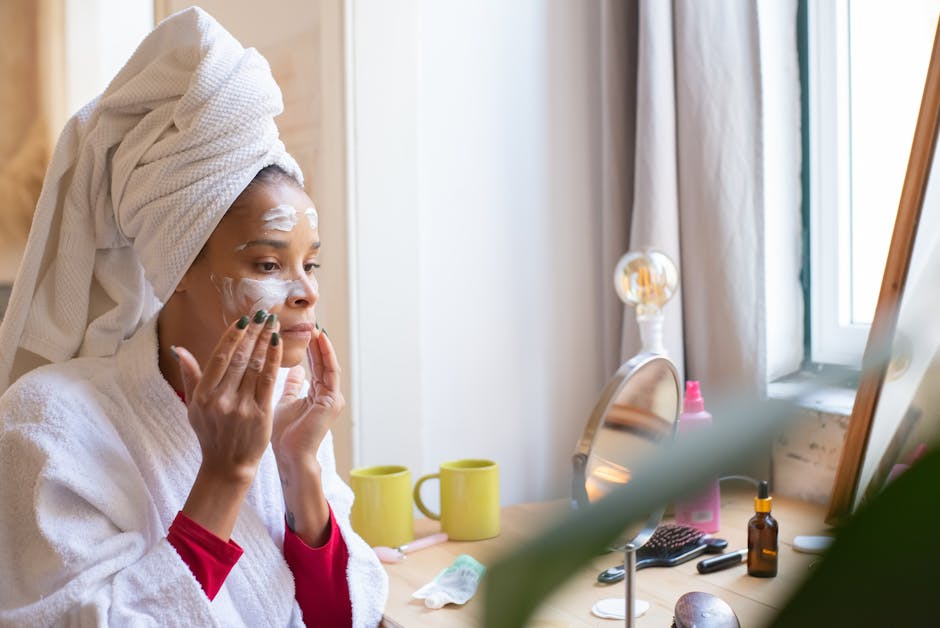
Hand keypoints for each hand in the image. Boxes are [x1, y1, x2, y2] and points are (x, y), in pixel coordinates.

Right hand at [174, 311, 281, 483]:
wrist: (227, 466)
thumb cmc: (210, 433)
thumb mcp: (193, 406)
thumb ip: (190, 376)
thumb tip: (179, 349)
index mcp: (203, 395)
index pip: (220, 357)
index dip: (233, 335)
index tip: (244, 319)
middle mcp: (221, 399)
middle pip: (240, 357)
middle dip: (253, 333)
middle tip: (264, 314)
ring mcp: (241, 407)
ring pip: (255, 366)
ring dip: (266, 340)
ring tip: (274, 323)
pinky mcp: (260, 414)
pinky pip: (268, 380)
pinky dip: (274, 359)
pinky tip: (279, 344)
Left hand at [272, 329, 344, 471]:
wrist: (290, 456)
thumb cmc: (284, 435)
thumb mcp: (285, 403)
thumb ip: (292, 386)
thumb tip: (296, 370)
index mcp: (318, 396)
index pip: (315, 365)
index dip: (309, 348)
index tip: (301, 331)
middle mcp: (328, 395)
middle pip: (323, 362)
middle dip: (316, 342)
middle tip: (308, 322)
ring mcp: (332, 397)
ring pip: (328, 364)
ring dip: (322, 345)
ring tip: (314, 327)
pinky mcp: (331, 400)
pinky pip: (330, 372)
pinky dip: (325, 355)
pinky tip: (319, 340)